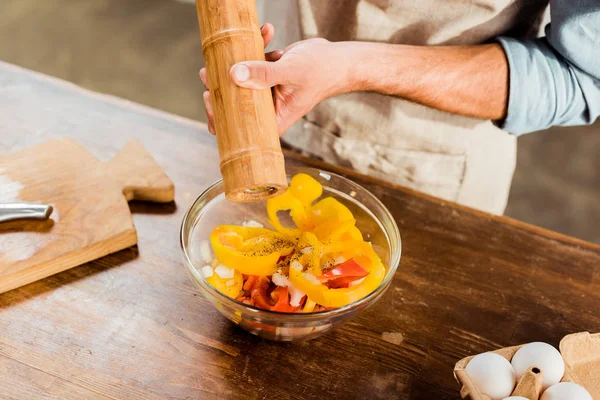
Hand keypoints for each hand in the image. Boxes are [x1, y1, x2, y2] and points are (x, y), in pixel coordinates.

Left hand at [200, 24, 352, 134]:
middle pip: (235, 103)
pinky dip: (256, 46)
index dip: (220, 117)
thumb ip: (263, 74)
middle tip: (209, 72)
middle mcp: (269, 107)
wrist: (340, 59)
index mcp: (274, 119)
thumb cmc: (322, 72)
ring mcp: (268, 90)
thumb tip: (235, 74)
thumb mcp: (290, 73)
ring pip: (240, 81)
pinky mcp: (270, 73)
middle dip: (220, 86)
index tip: (211, 97)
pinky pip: (255, 62)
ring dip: (233, 63)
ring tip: (227, 53)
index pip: (240, 127)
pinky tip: (266, 31)